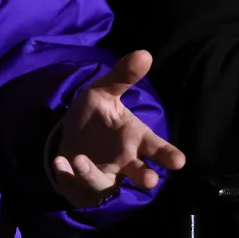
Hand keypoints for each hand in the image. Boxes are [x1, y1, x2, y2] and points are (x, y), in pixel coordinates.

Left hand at [51, 50, 184, 207]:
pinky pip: (75, 184)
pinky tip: (60, 163)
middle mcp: (124, 161)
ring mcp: (104, 175)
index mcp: (134, 139)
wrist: (71, 135)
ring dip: (93, 173)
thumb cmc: (97, 117)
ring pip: (104, 182)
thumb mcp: (104, 93)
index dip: (169, 155)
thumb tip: (145, 53)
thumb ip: (122, 77)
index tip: (178, 160)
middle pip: (141, 174)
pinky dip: (67, 175)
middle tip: (149, 178)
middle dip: (146, 177)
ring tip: (81, 160)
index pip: (158, 148)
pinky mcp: (81, 184)